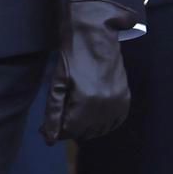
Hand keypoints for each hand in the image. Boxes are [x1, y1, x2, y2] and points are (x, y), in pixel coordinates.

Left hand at [40, 0, 137, 142]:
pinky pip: (115, 122)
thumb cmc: (71, 55)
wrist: (95, 34)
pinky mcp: (125, 98)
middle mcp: (104, 105)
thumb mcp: (57, 82)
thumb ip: (53, 112)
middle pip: (84, 132)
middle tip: (62, 114)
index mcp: (85, 101)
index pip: (70, 131)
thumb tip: (49, 139)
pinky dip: (103, 122)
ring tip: (76, 110)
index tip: (47, 126)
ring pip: (99, 130)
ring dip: (86, 126)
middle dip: (70, 127)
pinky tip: (93, 112)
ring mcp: (117, 102)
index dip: (56, 131)